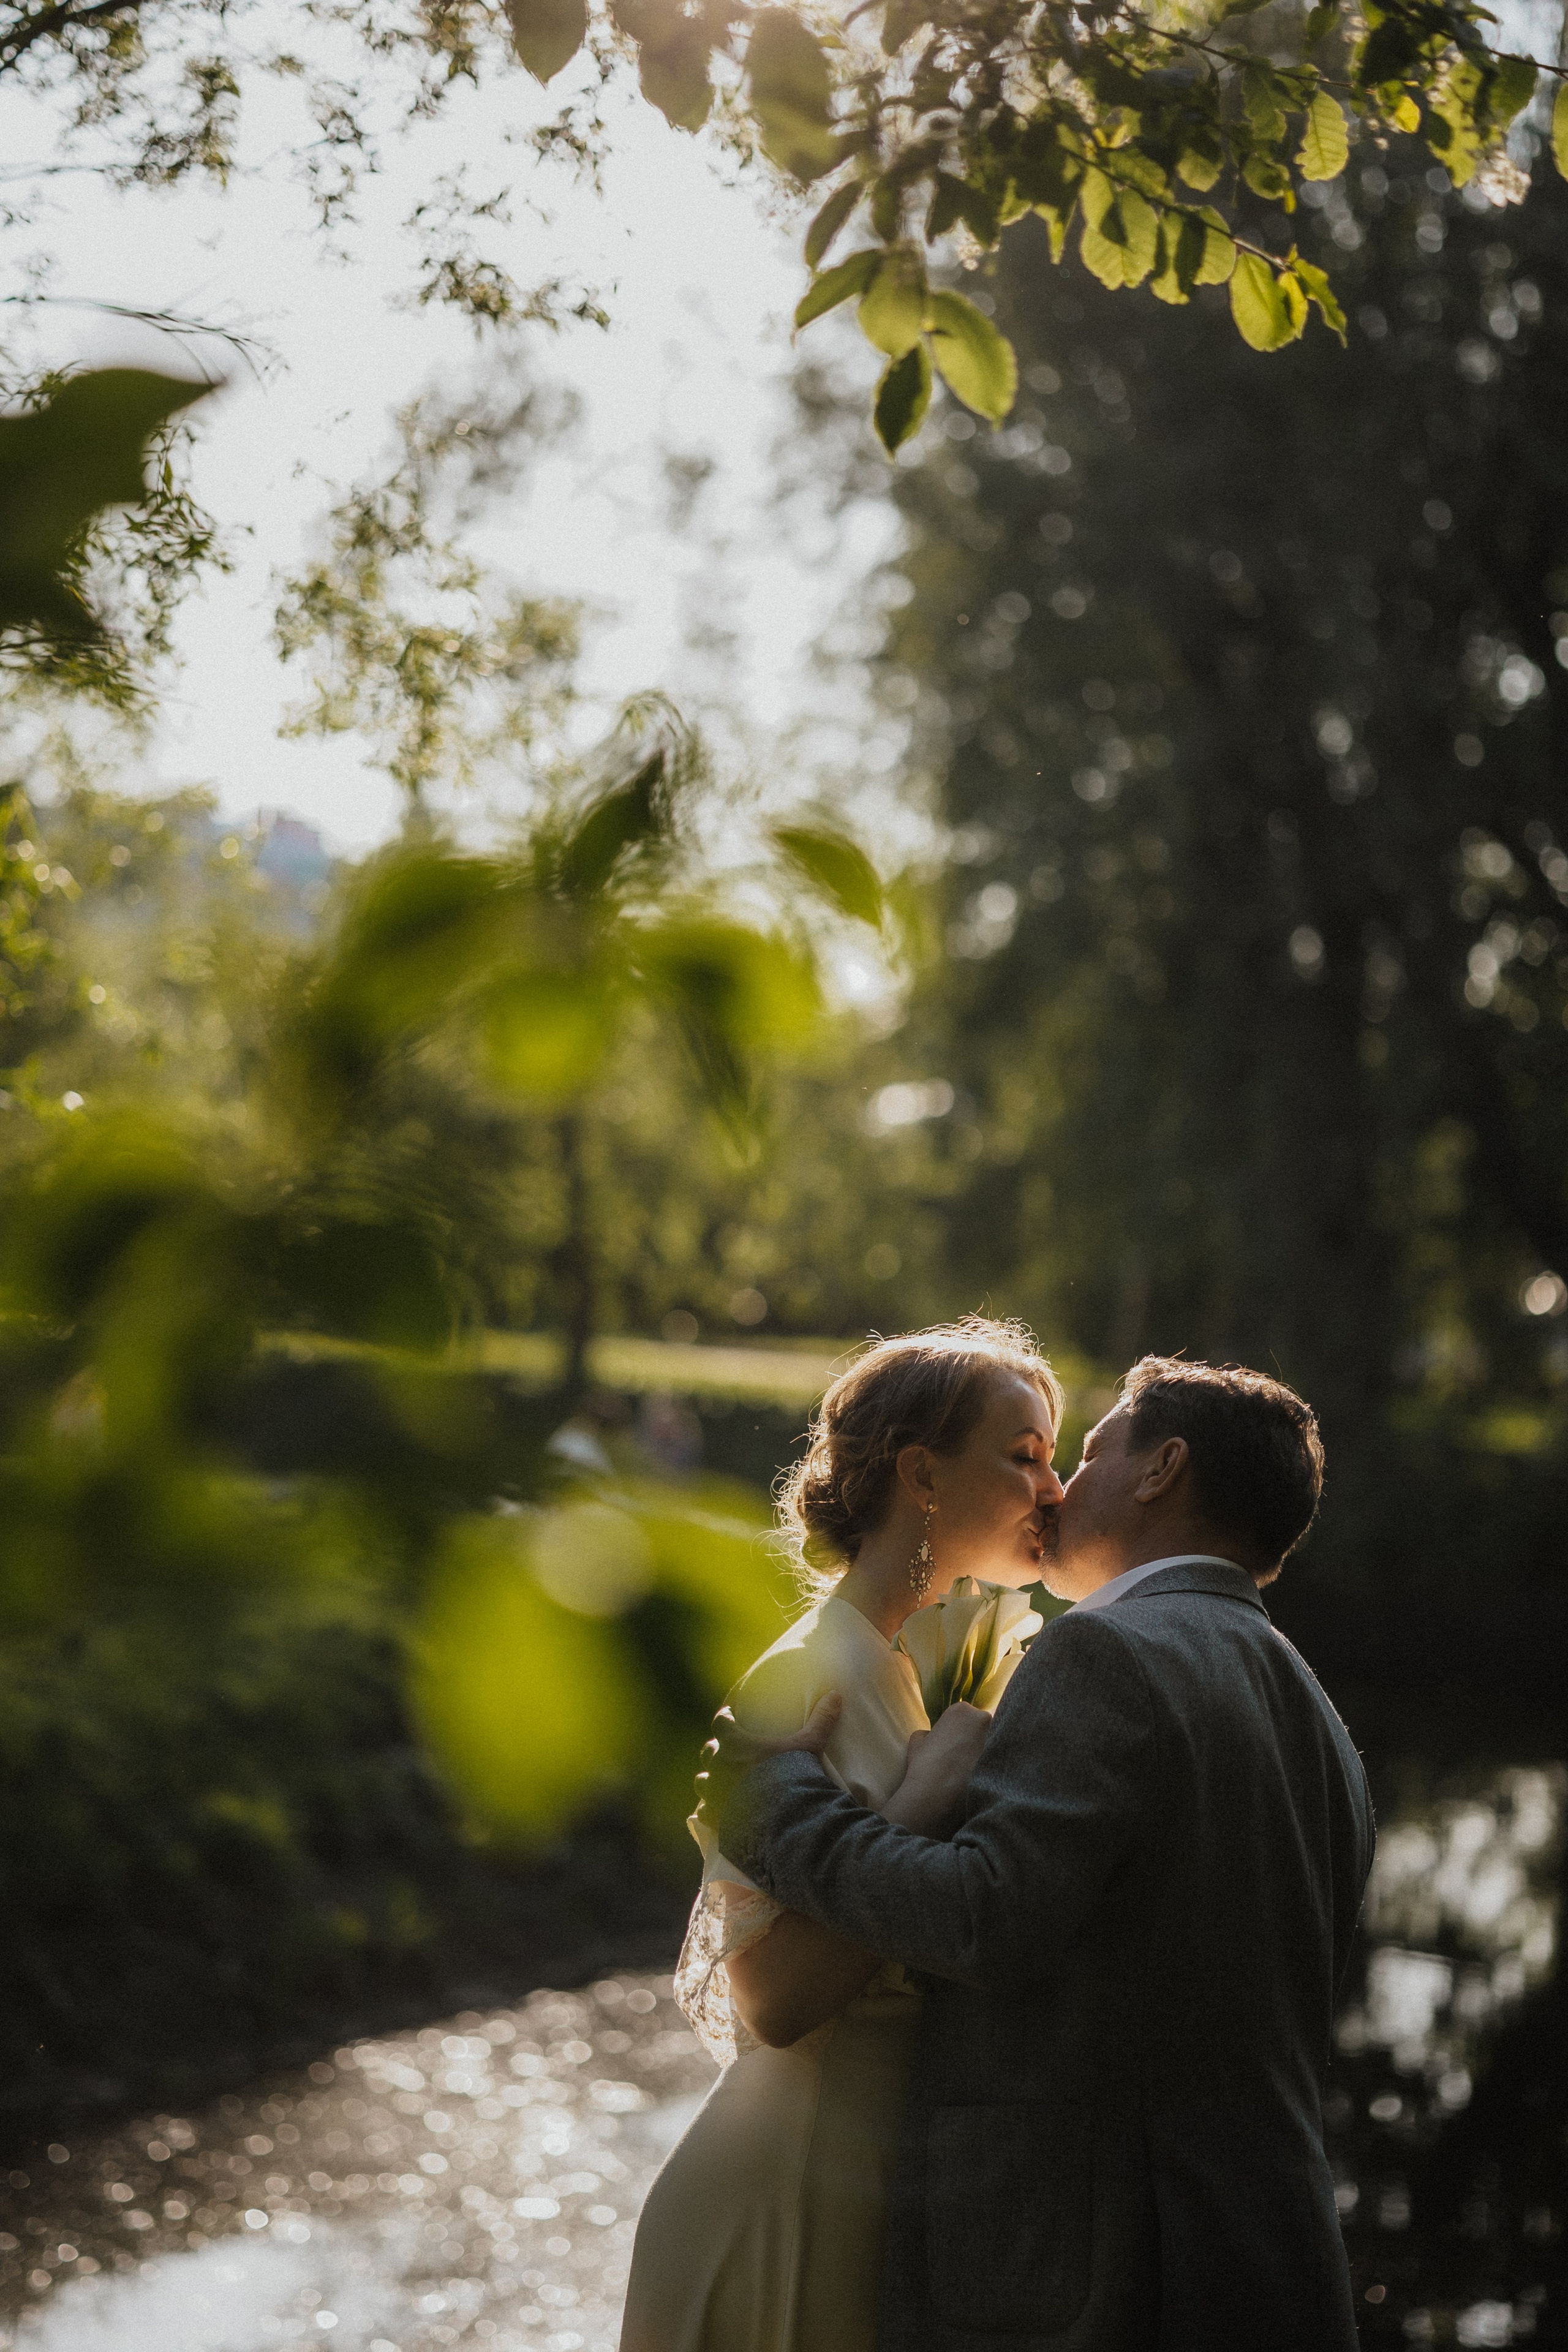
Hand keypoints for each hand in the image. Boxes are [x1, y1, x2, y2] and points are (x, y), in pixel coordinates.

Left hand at [693, 1691, 842, 1825]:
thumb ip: (820, 1720)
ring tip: (719, 1781)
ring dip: (709, 1780)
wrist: (784, 1817)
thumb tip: (835, 1695)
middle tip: (728, 1751)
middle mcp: (720, 1767)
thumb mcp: (810, 1745)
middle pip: (709, 1752)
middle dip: (717, 1751)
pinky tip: (715, 1810)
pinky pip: (704, 1811)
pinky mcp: (717, 1817)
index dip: (724, 1718)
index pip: (720, 1723)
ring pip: (702, 1781)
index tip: (728, 1716)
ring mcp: (716, 1794)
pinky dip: (708, 1809)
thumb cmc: (793, 1776)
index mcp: (736, 1745)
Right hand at [880, 1701, 992, 1837]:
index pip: (967, 1716)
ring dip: (985, 1753)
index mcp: (962, 1709)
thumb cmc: (925, 1763)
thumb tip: (932, 1735)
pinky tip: (979, 1779)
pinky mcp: (1005, 1758)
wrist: (937, 1792)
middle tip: (964, 1758)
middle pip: (984, 1727)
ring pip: (993, 1743)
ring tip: (972, 1770)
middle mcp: (984, 1718)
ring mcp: (996, 1737)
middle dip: (976, 1740)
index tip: (954, 1746)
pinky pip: (999, 1760)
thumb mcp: (918, 1740)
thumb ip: (928, 1732)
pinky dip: (991, 1768)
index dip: (961, 1732)